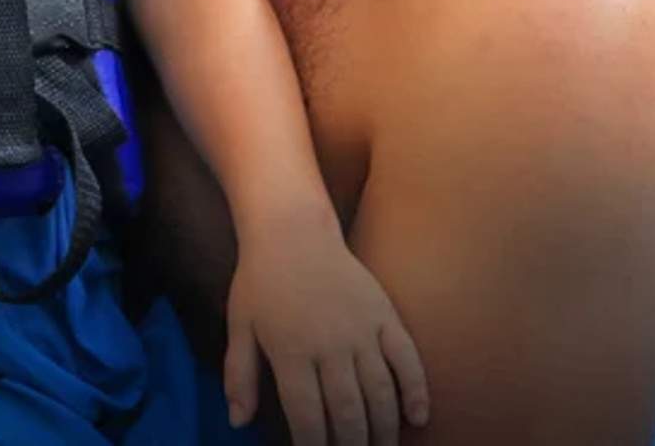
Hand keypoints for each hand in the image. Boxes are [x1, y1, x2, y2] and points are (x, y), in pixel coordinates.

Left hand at [225, 214, 428, 445]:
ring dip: (383, 429)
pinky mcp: (385, 315)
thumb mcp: (239, 325)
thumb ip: (239, 375)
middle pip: (347, 411)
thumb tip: (236, 422)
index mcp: (290, 350)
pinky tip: (417, 418)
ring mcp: (362, 329)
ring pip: (380, 393)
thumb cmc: (260, 280)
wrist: (291, 229)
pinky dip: (416, 391)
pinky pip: (407, 360)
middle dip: (351, 444)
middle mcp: (329, 344)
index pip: (306, 416)